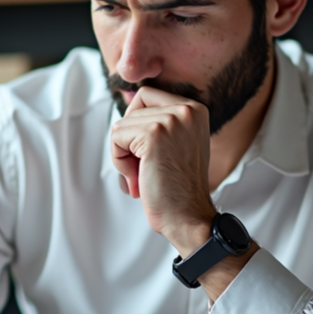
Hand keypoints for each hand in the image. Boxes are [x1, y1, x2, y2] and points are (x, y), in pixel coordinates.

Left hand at [110, 86, 215, 254]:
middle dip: (130, 139)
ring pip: (122, 124)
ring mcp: (171, 120)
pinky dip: (119, 160)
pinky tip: (137, 178)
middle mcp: (187, 110)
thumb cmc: (177, 187)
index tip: (148, 152)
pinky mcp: (153, 135)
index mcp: (195, 109)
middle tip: (144, 166)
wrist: (188, 217)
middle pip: (134, 107)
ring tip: (142, 175)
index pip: (147, 96)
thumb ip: (159, 122)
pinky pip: (117, 138)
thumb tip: (127, 102)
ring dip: (124, 154)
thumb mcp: (177, 143)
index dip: (137, 123)